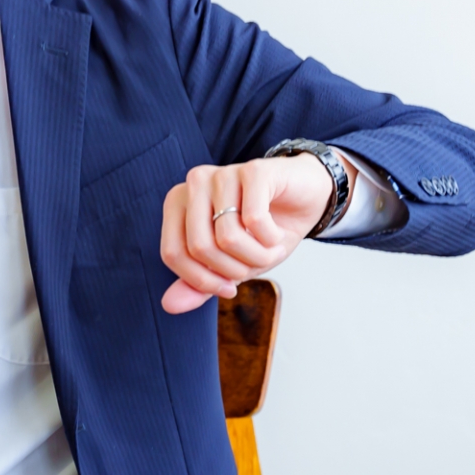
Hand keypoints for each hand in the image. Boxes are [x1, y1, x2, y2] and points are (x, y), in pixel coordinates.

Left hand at [158, 155, 335, 313]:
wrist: (306, 200)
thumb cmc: (263, 231)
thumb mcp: (230, 264)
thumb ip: (199, 283)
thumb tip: (169, 305)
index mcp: (178, 202)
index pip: (173, 253)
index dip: (202, 281)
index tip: (229, 289)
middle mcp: (194, 183)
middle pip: (200, 247)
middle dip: (233, 270)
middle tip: (255, 266)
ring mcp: (223, 173)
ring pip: (228, 237)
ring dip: (257, 257)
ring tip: (270, 251)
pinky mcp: (253, 170)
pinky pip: (254, 220)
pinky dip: (271, 239)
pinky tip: (277, 234)